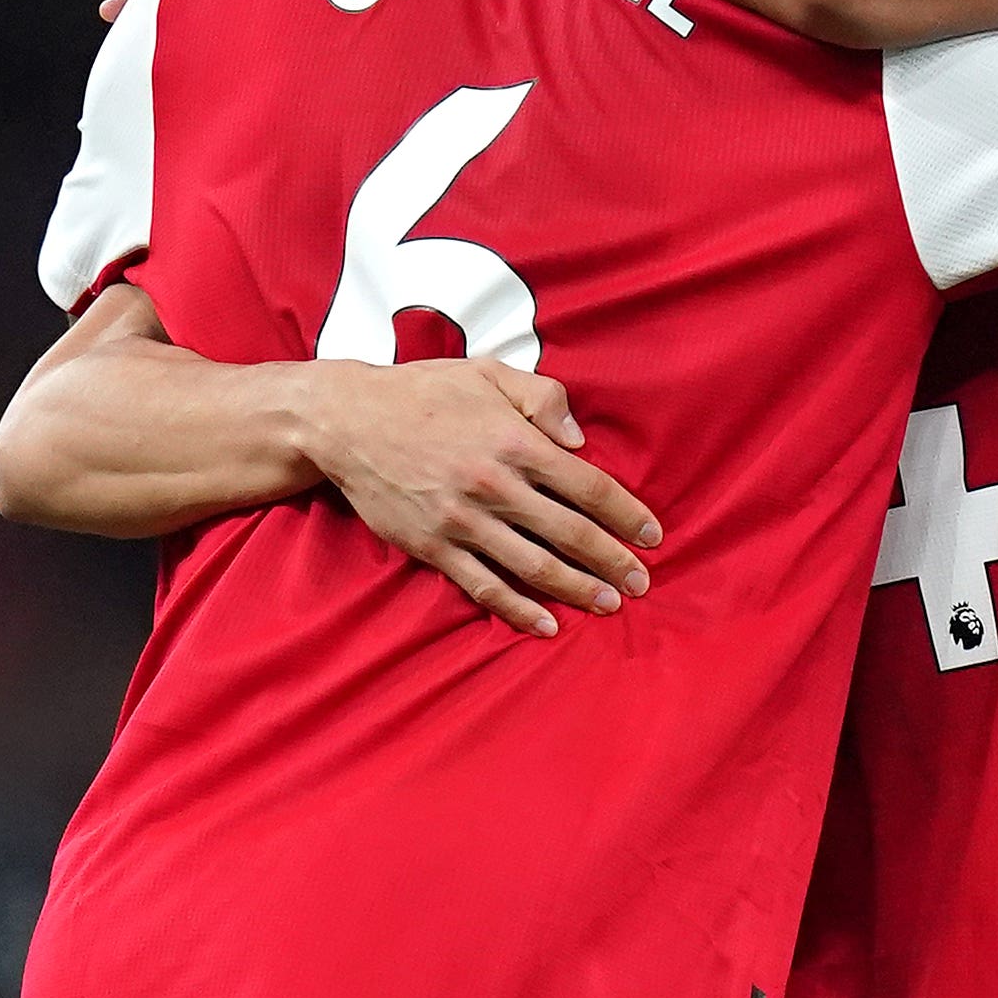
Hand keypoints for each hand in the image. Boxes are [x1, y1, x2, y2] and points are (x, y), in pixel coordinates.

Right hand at [287, 357, 661, 637]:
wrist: (345, 421)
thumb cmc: (424, 392)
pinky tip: (547, 625)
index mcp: (515, 441)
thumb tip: (581, 440)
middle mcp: (494, 485)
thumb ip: (544, 398)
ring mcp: (463, 521)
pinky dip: (519, 610)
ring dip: (578, 590)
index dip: (626, 515)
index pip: (589, 487)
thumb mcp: (488, 372)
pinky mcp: (433, 547)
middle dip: (613, 561)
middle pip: (571, 533)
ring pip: (534, 566)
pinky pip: (484, 587)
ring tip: (610, 605)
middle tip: (643, 582)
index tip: (652, 536)